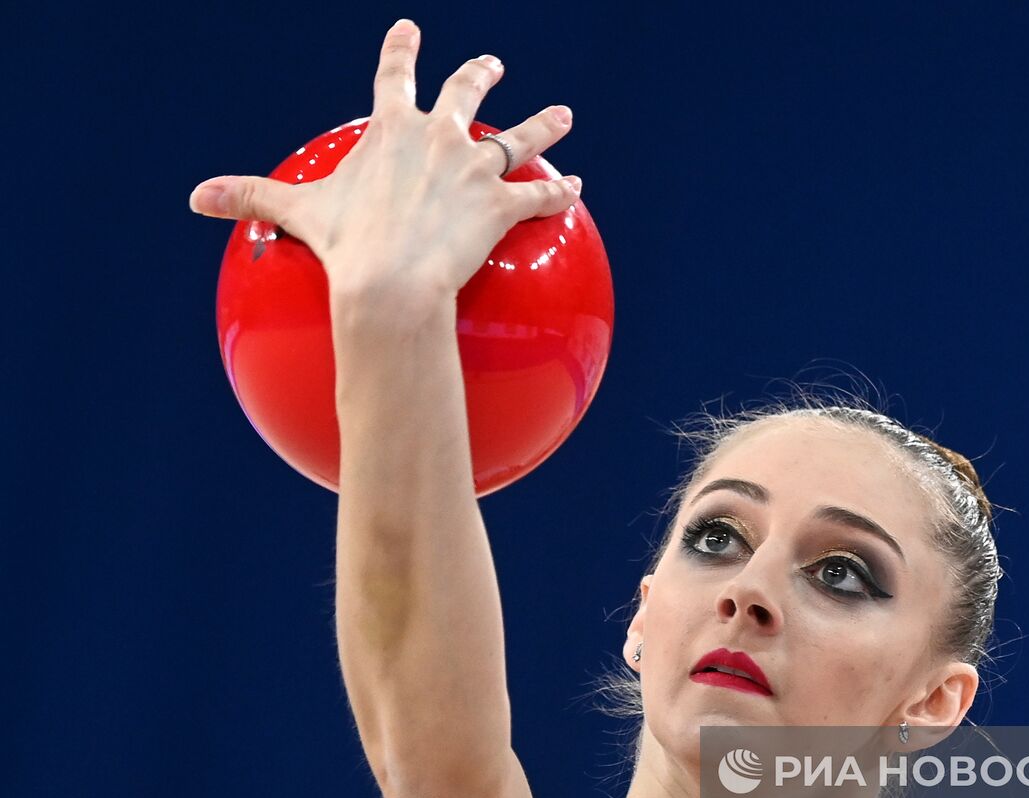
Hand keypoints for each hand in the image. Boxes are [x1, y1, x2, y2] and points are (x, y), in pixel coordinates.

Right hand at [187, 18, 581, 302]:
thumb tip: (195, 198)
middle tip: (492, 65)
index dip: (402, 50)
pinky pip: (541, 196)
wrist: (393, 282)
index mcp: (393, 128)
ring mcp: (476, 168)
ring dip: (545, 125)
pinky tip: (578, 190)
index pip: (396, 76)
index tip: (410, 30)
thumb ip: (251, 198)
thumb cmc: (346, 246)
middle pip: (466, 94)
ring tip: (563, 116)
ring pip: (520, 138)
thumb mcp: (295, 213)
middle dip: (479, 75)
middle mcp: (441, 136)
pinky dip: (561, 193)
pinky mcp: (503, 205)